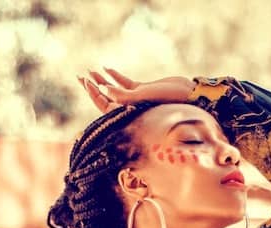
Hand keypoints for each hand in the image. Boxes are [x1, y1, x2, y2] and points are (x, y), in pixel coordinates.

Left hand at [78, 68, 194, 113]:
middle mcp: (133, 109)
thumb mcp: (146, 97)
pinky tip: (107, 68)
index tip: (86, 81)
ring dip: (103, 80)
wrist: (191, 95)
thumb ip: (125, 96)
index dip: (95, 94)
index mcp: (131, 115)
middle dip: (93, 88)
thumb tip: (103, 89)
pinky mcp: (144, 91)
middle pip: (107, 99)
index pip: (106, 106)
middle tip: (80, 77)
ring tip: (90, 71)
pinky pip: (126, 84)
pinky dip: (116, 77)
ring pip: (115, 90)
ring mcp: (138, 100)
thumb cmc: (172, 100)